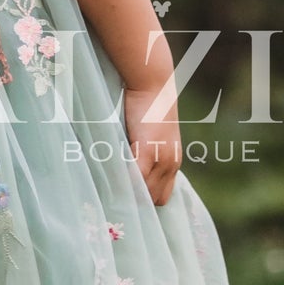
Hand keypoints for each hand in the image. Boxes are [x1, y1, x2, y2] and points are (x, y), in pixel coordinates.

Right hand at [123, 84, 181, 206]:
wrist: (153, 84)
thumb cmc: (148, 106)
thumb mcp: (150, 135)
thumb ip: (143, 152)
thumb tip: (126, 167)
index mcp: (173, 161)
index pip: (162, 195)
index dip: (146, 198)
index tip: (129, 197)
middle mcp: (171, 163)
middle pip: (155, 199)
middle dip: (138, 200)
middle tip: (118, 196)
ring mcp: (161, 159)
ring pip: (145, 192)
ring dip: (129, 192)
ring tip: (111, 190)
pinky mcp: (148, 151)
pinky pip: (135, 178)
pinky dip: (123, 181)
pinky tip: (111, 178)